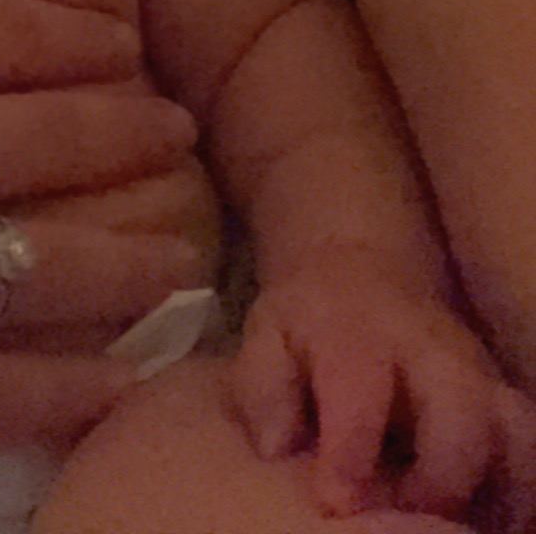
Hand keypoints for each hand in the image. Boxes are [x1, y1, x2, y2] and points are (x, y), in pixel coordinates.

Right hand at [0, 0, 200, 494]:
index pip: (26, 36)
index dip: (94, 43)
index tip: (134, 52)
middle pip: (58, 142)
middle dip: (135, 135)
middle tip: (179, 135)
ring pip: (51, 267)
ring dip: (134, 260)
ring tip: (178, 258)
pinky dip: (73, 386)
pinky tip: (121, 377)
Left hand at [232, 243, 535, 523]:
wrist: (362, 267)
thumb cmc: (308, 319)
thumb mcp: (268, 335)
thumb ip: (265, 389)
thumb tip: (278, 448)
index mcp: (359, 335)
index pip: (362, 388)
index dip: (350, 452)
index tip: (335, 502)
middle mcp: (431, 351)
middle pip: (461, 412)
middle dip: (441, 480)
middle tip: (407, 519)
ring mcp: (476, 372)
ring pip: (515, 431)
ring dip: (498, 493)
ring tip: (462, 530)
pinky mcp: (500, 396)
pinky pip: (529, 447)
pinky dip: (519, 492)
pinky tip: (488, 522)